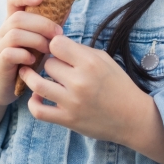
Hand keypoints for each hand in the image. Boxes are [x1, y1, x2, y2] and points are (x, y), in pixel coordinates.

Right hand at [0, 0, 63, 107]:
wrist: (2, 86)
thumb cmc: (24, 60)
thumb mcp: (38, 40)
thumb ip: (48, 25)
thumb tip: (67, 6)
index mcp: (13, 22)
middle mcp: (4, 30)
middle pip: (18, 17)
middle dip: (42, 24)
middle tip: (59, 34)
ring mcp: (0, 46)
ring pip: (15, 34)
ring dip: (36, 40)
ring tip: (48, 49)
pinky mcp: (0, 62)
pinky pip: (9, 53)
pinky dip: (24, 55)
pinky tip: (33, 61)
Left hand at [17, 35, 163, 163]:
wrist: (133, 118)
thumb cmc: (119, 85)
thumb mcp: (105, 60)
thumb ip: (80, 50)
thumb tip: (56, 43)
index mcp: (90, 63)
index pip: (56, 44)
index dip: (55, 45)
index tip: (58, 50)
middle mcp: (79, 82)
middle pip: (47, 64)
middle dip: (50, 63)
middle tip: (54, 67)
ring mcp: (72, 102)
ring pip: (37, 84)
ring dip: (32, 78)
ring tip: (30, 74)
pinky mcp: (68, 120)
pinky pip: (39, 111)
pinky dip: (33, 102)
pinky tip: (37, 96)